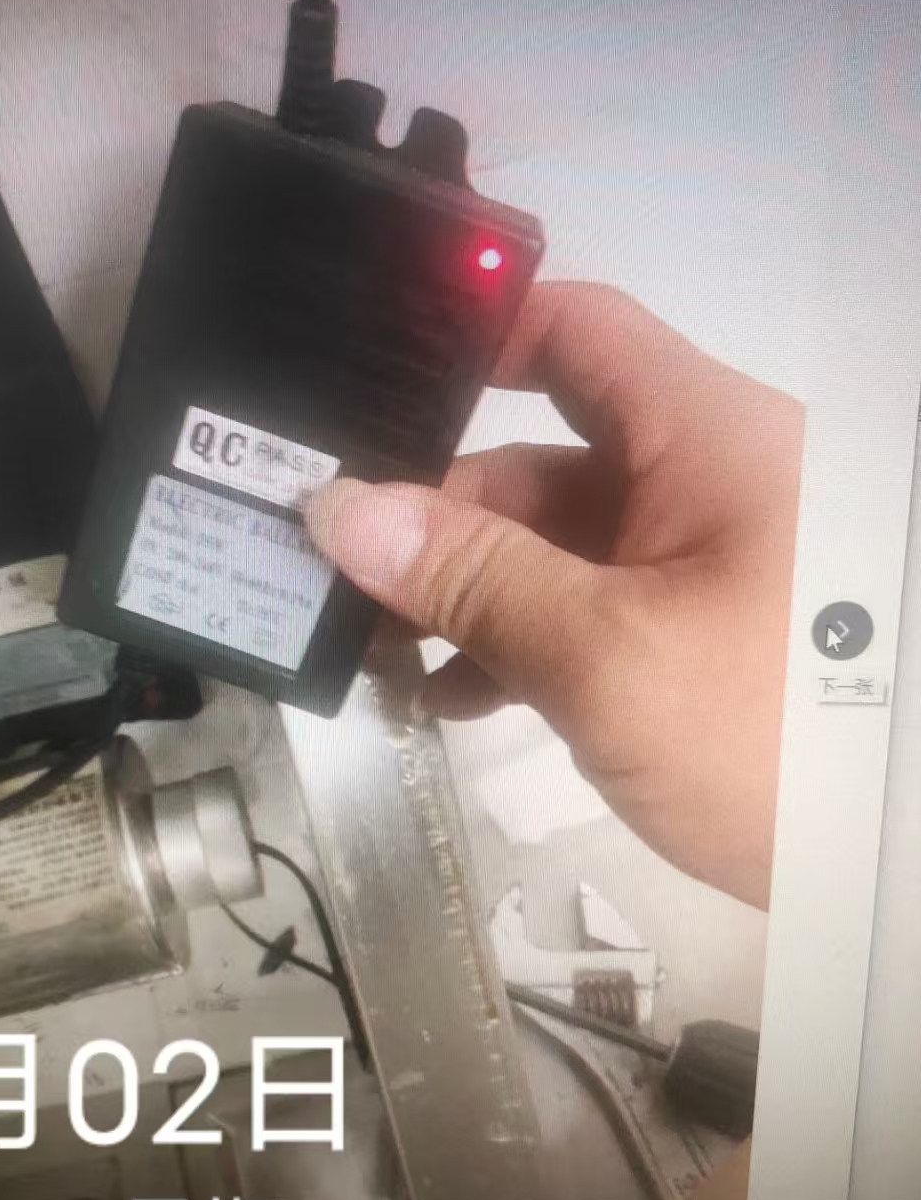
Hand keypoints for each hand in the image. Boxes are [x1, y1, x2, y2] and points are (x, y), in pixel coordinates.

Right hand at [303, 281, 803, 908]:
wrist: (900, 868)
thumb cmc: (777, 735)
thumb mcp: (605, 658)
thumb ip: (469, 578)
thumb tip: (340, 510)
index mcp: (705, 438)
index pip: (574, 332)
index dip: (472, 337)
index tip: (369, 385)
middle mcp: (708, 483)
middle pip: (546, 458)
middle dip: (437, 511)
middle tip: (334, 568)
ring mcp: (711, 566)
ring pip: (563, 547)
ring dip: (469, 592)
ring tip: (375, 653)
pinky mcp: (710, 641)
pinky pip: (597, 610)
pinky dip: (524, 642)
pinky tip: (454, 699)